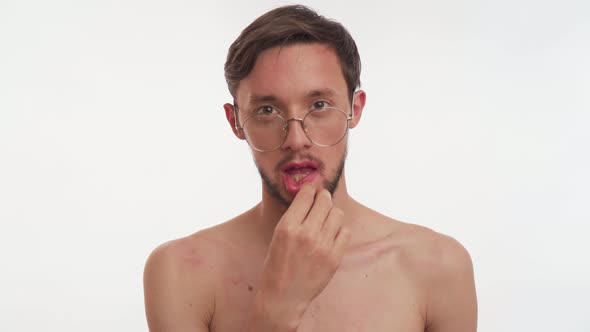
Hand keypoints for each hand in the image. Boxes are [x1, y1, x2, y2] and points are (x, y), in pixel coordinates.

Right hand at [255, 184, 350, 324]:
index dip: (310, 189)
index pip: (306, 195)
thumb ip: (294, 216)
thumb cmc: (277, 265)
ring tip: (325, 220)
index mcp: (288, 227)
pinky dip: (339, 231)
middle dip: (323, 198)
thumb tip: (309, 194)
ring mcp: (323, 247)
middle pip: (325, 201)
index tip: (311, 188)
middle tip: (322, 200)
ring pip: (337, 214)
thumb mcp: (278, 235)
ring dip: (331, 214)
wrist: (283, 297)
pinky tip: (330, 236)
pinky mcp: (334, 258)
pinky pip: (345, 232)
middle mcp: (306, 234)